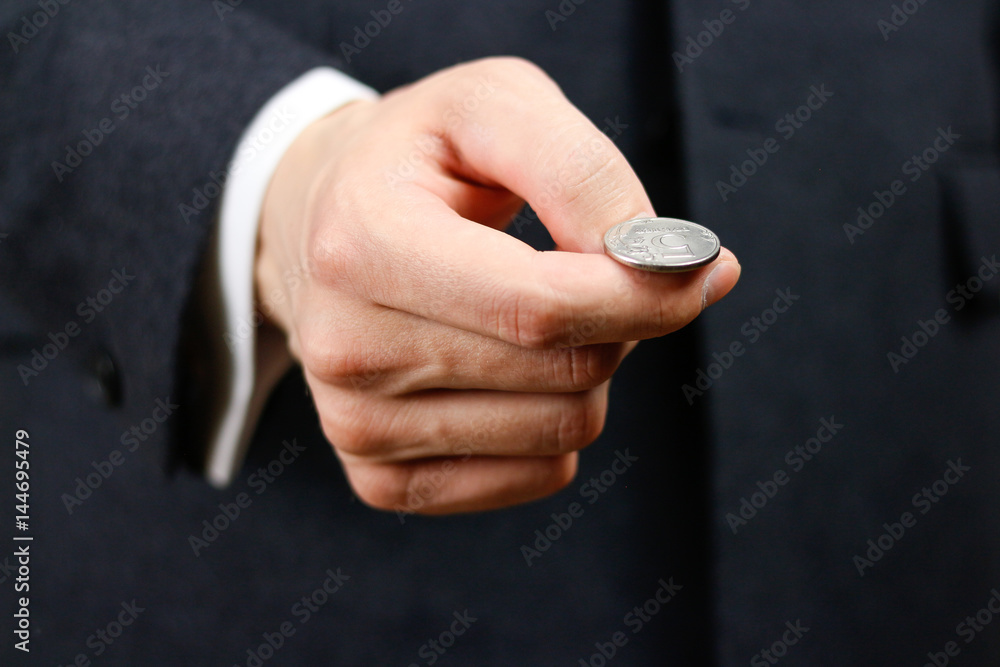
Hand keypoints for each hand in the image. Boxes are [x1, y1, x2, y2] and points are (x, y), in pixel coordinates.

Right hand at [256, 57, 739, 513]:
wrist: (320, 221)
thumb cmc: (419, 157)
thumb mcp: (493, 106)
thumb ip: (581, 169)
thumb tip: (670, 267)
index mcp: (362, 242)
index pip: (540, 307)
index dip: (643, 293)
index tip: (695, 268)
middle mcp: (346, 349)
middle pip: (566, 371)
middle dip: (617, 318)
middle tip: (592, 270)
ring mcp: (357, 426)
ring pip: (562, 429)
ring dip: (590, 368)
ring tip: (538, 313)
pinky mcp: (382, 478)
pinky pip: (537, 474)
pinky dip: (558, 422)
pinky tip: (515, 368)